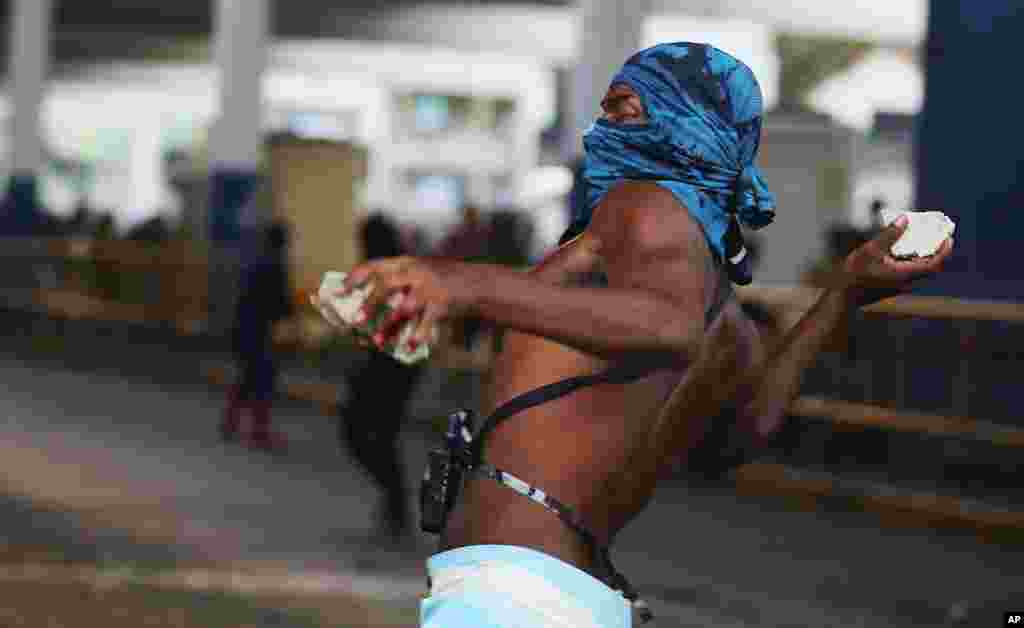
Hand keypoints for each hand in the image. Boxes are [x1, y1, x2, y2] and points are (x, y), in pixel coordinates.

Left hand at [338, 256, 474, 349]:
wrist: (479, 282)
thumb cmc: (441, 283)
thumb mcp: (419, 275)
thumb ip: (397, 286)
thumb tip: (366, 310)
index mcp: (404, 263)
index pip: (374, 266)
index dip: (354, 278)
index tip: (339, 292)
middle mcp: (415, 270)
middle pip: (386, 284)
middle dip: (369, 303)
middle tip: (356, 321)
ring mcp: (430, 286)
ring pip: (404, 307)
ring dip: (389, 326)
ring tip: (376, 342)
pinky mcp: (443, 302)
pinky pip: (427, 322)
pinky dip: (417, 335)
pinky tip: (409, 347)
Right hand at [839, 215, 953, 306]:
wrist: (842, 297)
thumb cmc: (855, 274)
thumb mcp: (870, 250)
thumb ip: (889, 235)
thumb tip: (905, 219)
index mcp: (905, 274)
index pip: (934, 264)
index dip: (944, 251)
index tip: (948, 238)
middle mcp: (906, 282)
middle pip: (930, 267)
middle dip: (936, 251)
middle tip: (937, 235)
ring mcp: (900, 285)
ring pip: (920, 270)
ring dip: (924, 255)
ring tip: (921, 239)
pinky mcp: (892, 286)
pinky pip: (909, 271)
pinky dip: (912, 260)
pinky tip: (902, 250)